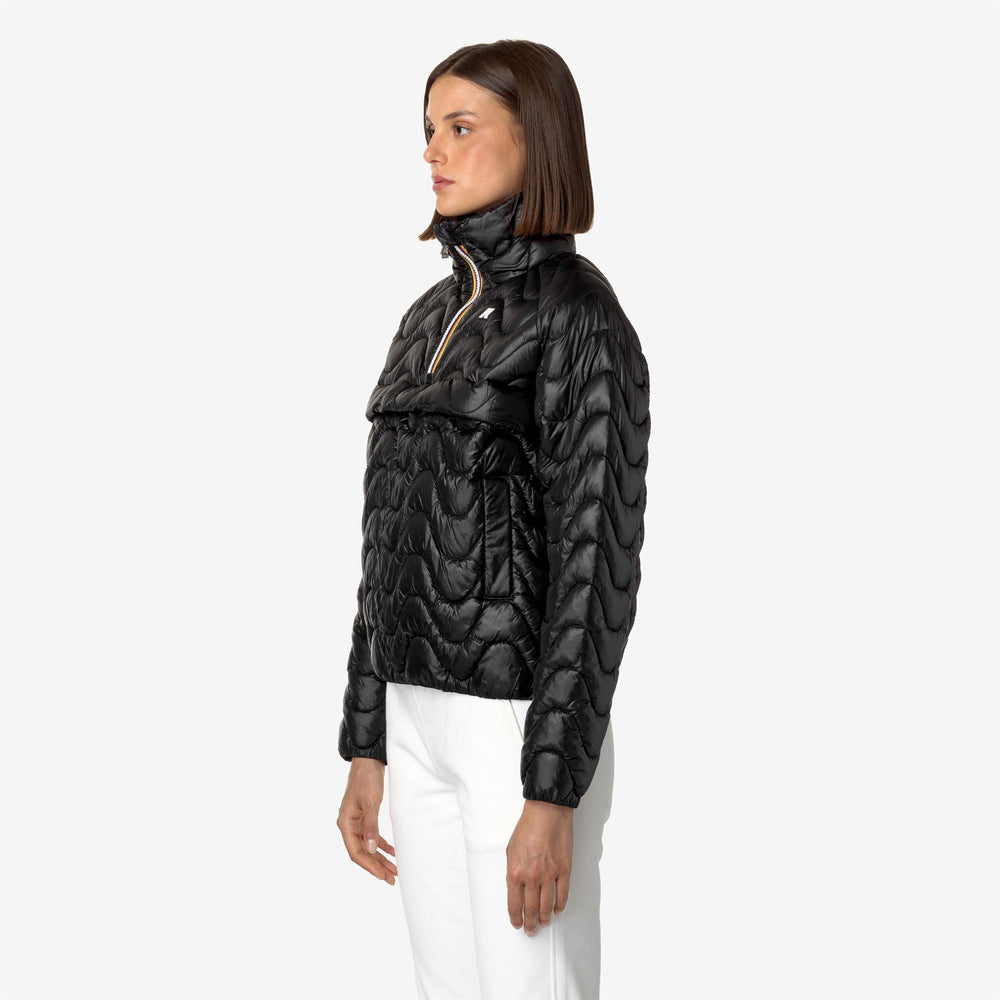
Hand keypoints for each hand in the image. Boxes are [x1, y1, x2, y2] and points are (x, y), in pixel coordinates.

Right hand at [337, 757, 397, 884]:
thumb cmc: (367, 779)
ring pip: (368, 846)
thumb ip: (371, 826)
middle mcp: (349, 825)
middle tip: (392, 878)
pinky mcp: (365, 816)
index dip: (369, 866)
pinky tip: (392, 852)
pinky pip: (373, 836)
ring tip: (394, 870)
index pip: (355, 852)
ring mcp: (357, 821)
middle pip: (362, 852)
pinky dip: (382, 845)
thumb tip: (371, 849)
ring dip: (380, 858)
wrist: (368, 760)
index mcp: (346, 823)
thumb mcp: (370, 802)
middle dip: (377, 866)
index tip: (382, 875)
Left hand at [505, 799, 572, 935]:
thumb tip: (515, 889)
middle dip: (529, 923)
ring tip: (542, 924)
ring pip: (546, 905)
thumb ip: (513, 871)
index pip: (514, 904)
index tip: (517, 923)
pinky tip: (556, 910)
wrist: (547, 812)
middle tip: (530, 930)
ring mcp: (549, 874)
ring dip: (544, 918)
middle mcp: (531, 876)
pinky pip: (562, 894)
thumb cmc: (528, 827)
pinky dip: (559, 905)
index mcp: (515, 872)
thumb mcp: (510, 850)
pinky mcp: (564, 870)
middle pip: (530, 909)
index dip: (515, 917)